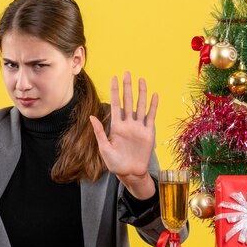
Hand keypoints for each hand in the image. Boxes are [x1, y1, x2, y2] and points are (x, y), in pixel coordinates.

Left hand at [90, 72, 157, 199]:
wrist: (130, 173)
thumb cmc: (115, 163)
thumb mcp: (104, 148)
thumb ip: (100, 132)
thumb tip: (92, 117)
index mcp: (116, 126)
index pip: (115, 105)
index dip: (114, 91)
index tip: (113, 78)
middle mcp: (128, 124)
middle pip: (128, 102)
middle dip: (127, 87)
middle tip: (127, 73)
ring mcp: (138, 127)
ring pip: (140, 106)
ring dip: (141, 93)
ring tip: (141, 80)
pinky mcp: (148, 133)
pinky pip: (151, 117)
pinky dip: (153, 106)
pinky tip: (154, 95)